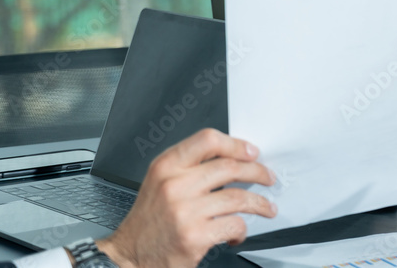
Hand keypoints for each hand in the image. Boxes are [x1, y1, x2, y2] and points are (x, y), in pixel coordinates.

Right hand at [96, 128, 276, 267]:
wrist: (129, 257)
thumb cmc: (149, 221)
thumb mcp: (161, 182)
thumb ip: (190, 167)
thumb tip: (233, 159)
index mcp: (166, 166)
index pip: (208, 140)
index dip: (236, 144)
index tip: (252, 153)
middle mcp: (174, 185)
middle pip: (229, 167)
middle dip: (257, 172)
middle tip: (267, 178)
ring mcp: (185, 211)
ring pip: (237, 197)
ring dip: (259, 203)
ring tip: (266, 207)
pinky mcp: (194, 236)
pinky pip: (233, 225)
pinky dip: (242, 230)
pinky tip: (237, 232)